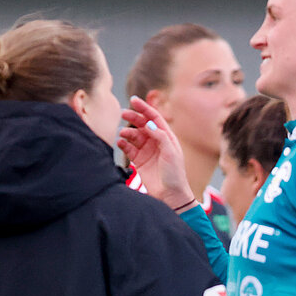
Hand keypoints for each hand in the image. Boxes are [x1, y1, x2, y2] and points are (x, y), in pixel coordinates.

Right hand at [117, 96, 196, 210]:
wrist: (171, 195)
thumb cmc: (175, 174)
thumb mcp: (171, 152)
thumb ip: (160, 136)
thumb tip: (148, 124)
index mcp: (167, 137)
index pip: (154, 118)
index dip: (144, 108)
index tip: (133, 100)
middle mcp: (156, 142)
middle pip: (143, 124)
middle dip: (133, 117)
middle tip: (123, 113)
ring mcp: (147, 151)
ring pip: (134, 135)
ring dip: (127, 132)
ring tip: (122, 133)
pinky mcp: (139, 161)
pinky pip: (129, 148)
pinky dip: (123, 144)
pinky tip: (120, 142)